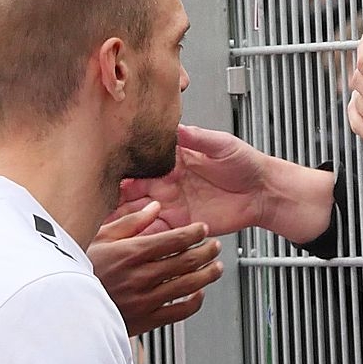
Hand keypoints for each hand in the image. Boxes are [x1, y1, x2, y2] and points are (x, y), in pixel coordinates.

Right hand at [89, 201, 222, 334]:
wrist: (65, 306)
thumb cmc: (80, 271)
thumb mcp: (99, 238)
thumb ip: (131, 222)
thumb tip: (154, 207)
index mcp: (130, 253)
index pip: (174, 240)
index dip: (194, 233)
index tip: (202, 230)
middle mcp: (141, 276)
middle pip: (187, 261)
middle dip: (207, 251)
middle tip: (214, 247)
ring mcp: (144, 300)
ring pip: (189, 285)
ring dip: (208, 275)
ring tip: (216, 268)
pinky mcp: (145, 320)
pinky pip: (179, 312)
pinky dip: (195, 302)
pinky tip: (198, 294)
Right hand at [119, 125, 275, 236]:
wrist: (263, 192)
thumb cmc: (245, 164)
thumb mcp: (221, 144)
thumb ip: (197, 137)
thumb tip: (176, 126)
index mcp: (174, 159)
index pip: (142, 163)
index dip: (125, 168)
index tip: (110, 172)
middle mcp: (168, 182)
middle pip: (133, 189)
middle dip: (115, 195)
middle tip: (99, 201)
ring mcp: (173, 204)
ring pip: (140, 212)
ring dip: (124, 217)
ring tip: (107, 222)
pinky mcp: (181, 224)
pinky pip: (158, 232)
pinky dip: (144, 235)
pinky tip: (131, 237)